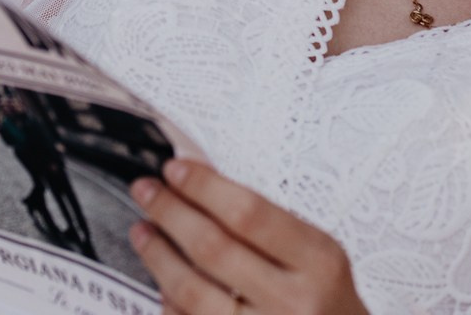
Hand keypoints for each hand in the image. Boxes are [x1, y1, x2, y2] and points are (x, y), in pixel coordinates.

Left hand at [130, 159, 368, 313]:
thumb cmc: (328, 304)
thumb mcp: (318, 256)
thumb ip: (267, 223)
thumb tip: (199, 181)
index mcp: (319, 263)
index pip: (248, 213)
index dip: (203, 187)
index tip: (174, 169)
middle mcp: (295, 303)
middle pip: (213, 248)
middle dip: (169, 212)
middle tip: (146, 191)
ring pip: (192, 292)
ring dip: (158, 256)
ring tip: (142, 231)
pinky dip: (170, 303)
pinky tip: (161, 284)